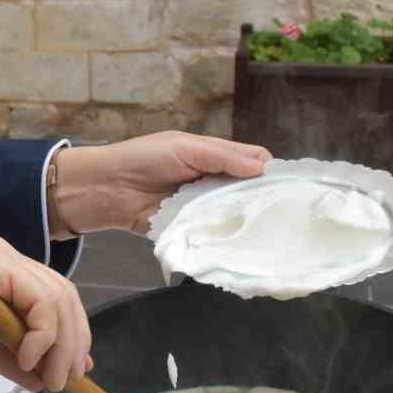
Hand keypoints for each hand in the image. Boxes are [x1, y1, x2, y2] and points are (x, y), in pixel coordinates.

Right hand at [0, 236, 90, 392]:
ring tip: (52, 378)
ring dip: (62, 344)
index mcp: (3, 272)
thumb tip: (42, 380)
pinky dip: (42, 331)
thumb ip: (7, 357)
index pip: (54, 300)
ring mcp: (1, 258)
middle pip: (64, 297)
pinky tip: (29, 357)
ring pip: (57, 298)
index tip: (73, 373)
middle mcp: (7, 258)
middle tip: (69, 380)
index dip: (71, 336)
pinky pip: (37, 298)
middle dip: (74, 342)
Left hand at [53, 131, 270, 235]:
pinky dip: (224, 238)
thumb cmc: (143, 159)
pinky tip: (242, 244)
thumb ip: (222, 157)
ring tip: (270, 232)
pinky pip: (212, 234)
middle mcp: (213, 182)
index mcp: (214, 156)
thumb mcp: (185, 148)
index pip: (253, 161)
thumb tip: (263, 167)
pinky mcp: (189, 229)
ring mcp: (202, 207)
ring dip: (246, 221)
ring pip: (234, 215)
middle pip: (248, 191)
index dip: (269, 172)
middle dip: (263, 201)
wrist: (105, 189)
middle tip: (285, 214)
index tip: (288, 188)